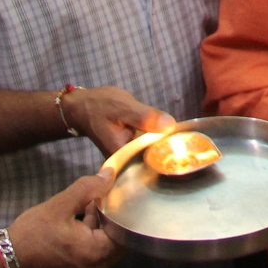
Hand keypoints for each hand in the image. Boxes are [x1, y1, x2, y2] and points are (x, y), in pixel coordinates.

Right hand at [6, 172, 124, 267]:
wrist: (6, 259)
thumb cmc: (33, 232)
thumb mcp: (61, 204)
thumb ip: (88, 188)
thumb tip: (110, 175)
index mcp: (95, 253)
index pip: (126, 233)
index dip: (124, 213)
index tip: (119, 195)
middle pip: (119, 242)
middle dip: (113, 219)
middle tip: (105, 198)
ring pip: (107, 247)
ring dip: (102, 227)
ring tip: (91, 205)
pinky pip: (96, 253)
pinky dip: (93, 237)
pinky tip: (83, 218)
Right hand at [61, 86, 176, 155]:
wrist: (83, 106)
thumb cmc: (100, 106)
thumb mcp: (124, 108)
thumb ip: (145, 118)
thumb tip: (169, 125)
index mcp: (122, 155)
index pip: (152, 159)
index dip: (170, 149)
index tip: (185, 141)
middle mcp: (123, 162)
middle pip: (153, 158)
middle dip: (168, 148)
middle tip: (184, 138)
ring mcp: (125, 157)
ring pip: (150, 153)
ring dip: (162, 144)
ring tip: (178, 136)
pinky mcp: (128, 150)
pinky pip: (146, 148)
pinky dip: (154, 141)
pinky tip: (163, 135)